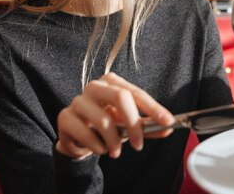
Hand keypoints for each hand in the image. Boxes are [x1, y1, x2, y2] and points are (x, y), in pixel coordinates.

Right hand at [55, 73, 173, 159]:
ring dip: (114, 141)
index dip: (153, 108)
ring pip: (103, 120)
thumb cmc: (107, 124)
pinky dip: (97, 146)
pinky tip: (101, 149)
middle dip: (133, 123)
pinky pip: (86, 133)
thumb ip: (147, 126)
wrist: (78, 136)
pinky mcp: (65, 117)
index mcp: (112, 82)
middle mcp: (95, 86)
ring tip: (116, 152)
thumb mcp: (128, 124)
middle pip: (120, 97)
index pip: (136, 93)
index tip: (167, 122)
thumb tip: (167, 128)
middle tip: (138, 144)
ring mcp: (78, 101)